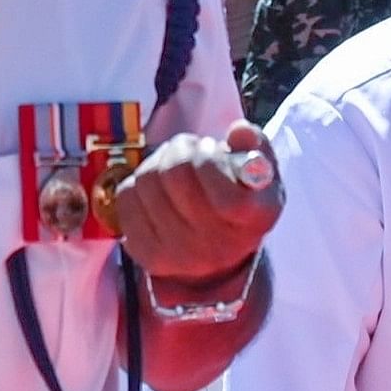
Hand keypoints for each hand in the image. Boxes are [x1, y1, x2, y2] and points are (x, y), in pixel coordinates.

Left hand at [120, 120, 283, 289]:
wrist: (216, 259)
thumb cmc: (242, 202)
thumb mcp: (264, 174)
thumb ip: (257, 146)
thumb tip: (238, 130)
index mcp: (252, 221)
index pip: (227, 196)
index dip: (211, 161)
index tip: (214, 149)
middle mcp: (216, 245)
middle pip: (177, 174)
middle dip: (182, 149)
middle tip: (192, 151)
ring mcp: (177, 252)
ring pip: (147, 179)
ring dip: (158, 161)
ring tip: (174, 168)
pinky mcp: (145, 252)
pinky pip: (126, 197)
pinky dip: (137, 183)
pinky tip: (156, 188)